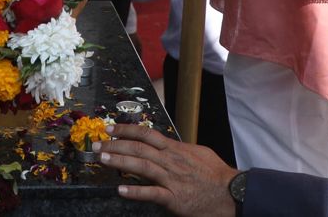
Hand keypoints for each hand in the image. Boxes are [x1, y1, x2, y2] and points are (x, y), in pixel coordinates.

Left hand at [97, 122, 236, 216]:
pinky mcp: (174, 198)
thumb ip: (180, 149)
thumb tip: (167, 145)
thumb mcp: (199, 153)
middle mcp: (171, 161)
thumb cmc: (216, 174)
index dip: (126, 130)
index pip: (147, 134)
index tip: (110, 129)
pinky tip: (120, 189)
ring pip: (142, 166)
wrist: (232, 192)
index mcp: (176, 149)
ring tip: (102, 158)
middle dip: (115, 145)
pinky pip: (152, 193)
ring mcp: (172, 179)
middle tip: (96, 144)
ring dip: (119, 161)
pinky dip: (136, 191)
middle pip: (139, 148)